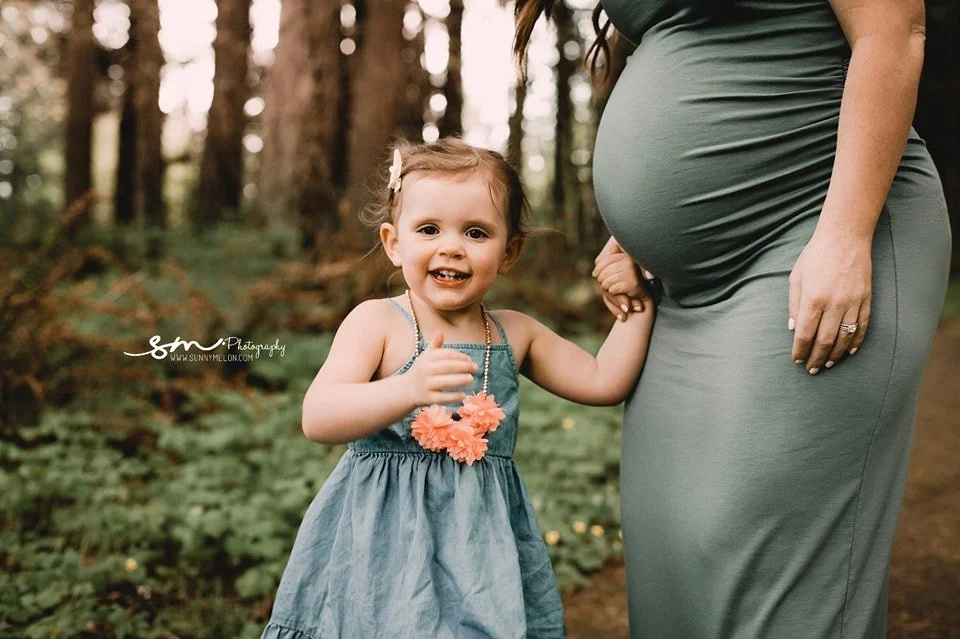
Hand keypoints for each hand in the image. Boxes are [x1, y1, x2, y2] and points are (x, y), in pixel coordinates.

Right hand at [403, 332, 477, 406]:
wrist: (406, 390)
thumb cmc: (421, 371)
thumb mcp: (426, 357)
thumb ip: (435, 345)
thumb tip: (440, 331)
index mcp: (426, 359)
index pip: (445, 355)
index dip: (459, 356)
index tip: (469, 359)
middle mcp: (425, 371)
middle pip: (447, 367)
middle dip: (463, 366)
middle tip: (475, 368)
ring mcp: (426, 385)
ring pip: (445, 382)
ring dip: (460, 380)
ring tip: (471, 379)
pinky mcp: (428, 398)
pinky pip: (442, 397)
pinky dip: (453, 397)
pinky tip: (464, 395)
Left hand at [593, 236, 654, 321]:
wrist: (639, 296)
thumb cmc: (626, 281)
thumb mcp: (618, 268)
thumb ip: (615, 257)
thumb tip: (613, 247)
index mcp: (625, 256)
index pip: (603, 261)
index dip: (597, 269)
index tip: (595, 274)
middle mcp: (629, 261)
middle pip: (603, 272)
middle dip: (601, 280)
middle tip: (605, 284)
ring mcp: (632, 272)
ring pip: (606, 281)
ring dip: (606, 287)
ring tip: (612, 288)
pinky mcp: (633, 283)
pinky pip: (612, 289)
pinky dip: (612, 292)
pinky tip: (618, 292)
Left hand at [788, 222, 871, 373]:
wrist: (845, 238)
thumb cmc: (815, 257)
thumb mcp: (796, 278)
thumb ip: (794, 306)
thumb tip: (794, 330)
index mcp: (813, 299)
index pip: (805, 334)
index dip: (800, 350)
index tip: (797, 360)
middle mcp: (834, 303)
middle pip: (825, 340)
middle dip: (817, 358)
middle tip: (812, 369)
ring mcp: (853, 302)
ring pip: (845, 337)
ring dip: (836, 354)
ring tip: (828, 363)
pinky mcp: (866, 299)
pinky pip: (862, 326)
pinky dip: (855, 341)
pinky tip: (849, 351)